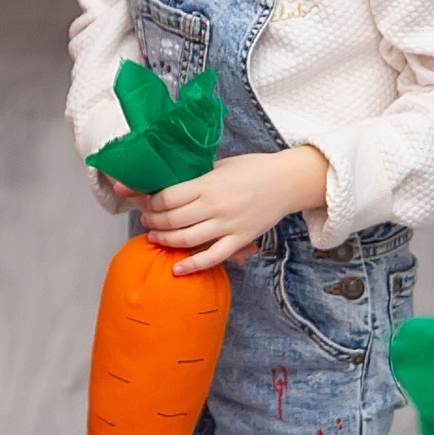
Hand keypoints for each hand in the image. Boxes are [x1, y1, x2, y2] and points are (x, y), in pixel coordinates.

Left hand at [132, 145, 328, 273]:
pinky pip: (212, 257)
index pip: (168, 197)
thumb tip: (169, 183)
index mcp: (208, 183)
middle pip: (173, 219)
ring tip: (154, 238)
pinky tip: (177, 269)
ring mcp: (228, 225)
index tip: (145, 203)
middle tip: (146, 221)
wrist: (288, 181)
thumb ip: (197, 177)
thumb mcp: (221, 166)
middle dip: (153, 222)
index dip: (150, 202)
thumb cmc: (254, 168)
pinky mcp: (240, 239)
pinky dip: (192, 265)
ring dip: (166, 241)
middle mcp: (215, 206)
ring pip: (187, 239)